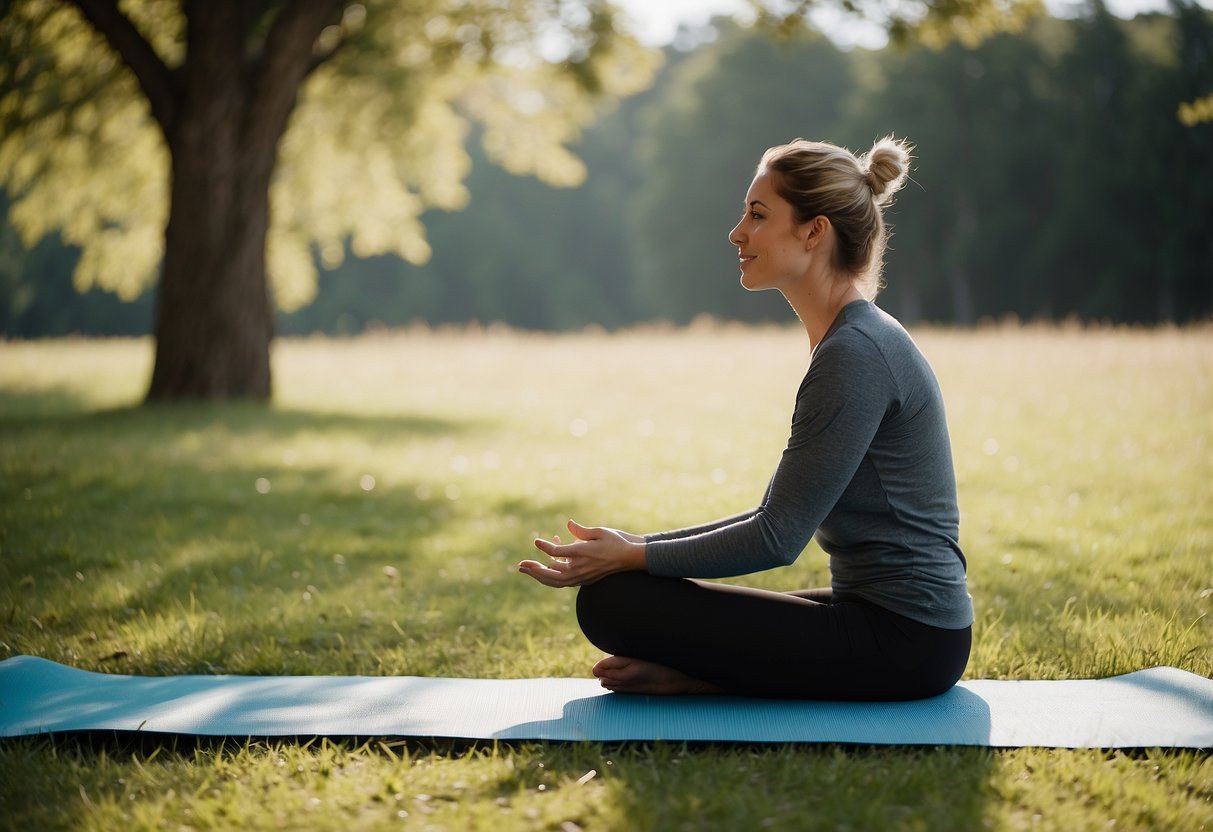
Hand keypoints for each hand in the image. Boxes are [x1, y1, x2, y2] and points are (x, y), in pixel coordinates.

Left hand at [518, 519, 645, 587]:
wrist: (630, 558)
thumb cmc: (616, 542)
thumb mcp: (599, 531)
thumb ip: (581, 530)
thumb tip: (568, 524)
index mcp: (582, 553)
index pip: (557, 552)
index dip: (544, 546)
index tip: (536, 542)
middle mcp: (580, 568)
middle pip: (551, 573)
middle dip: (534, 570)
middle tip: (520, 566)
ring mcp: (582, 576)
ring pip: (556, 581)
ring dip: (540, 576)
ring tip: (527, 570)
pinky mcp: (584, 580)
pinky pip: (563, 581)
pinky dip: (552, 576)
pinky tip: (547, 566)